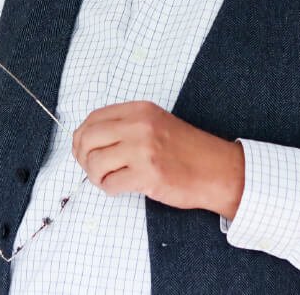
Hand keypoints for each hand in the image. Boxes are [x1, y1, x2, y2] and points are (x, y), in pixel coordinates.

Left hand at [71, 101, 244, 219]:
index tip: (83, 149)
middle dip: (83, 157)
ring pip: (95, 162)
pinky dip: (109, 188)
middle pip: (88, 138)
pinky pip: (110, 184)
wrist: (217, 170)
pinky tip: (120, 187)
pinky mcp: (148, 175)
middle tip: (91, 168)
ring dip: (96, 176)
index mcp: (139, 110)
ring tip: (108, 179)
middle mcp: (139, 126)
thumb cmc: (186, 150)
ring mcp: (143, 150)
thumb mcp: (155, 123)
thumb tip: (88, 139)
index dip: (82, 136)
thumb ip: (125, 125)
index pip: (93, 118)